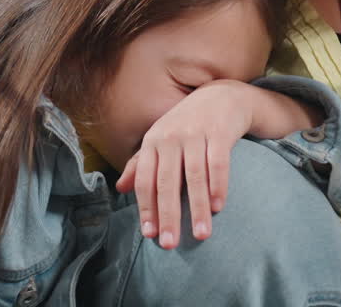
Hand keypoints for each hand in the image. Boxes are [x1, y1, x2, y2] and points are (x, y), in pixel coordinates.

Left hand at [114, 80, 252, 248]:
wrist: (221, 97)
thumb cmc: (186, 125)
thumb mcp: (160, 140)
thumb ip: (140, 164)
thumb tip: (120, 188)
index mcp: (153, 141)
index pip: (145, 180)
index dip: (146, 208)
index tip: (150, 234)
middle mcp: (171, 137)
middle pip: (167, 182)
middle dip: (168, 215)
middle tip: (170, 244)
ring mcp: (196, 134)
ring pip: (195, 176)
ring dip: (198, 208)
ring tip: (201, 235)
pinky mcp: (219, 132)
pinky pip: (218, 163)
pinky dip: (218, 186)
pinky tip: (218, 207)